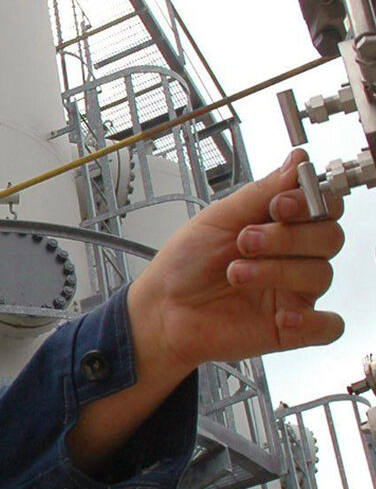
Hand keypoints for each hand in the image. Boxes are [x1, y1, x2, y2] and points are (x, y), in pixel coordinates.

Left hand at [127, 149, 344, 387]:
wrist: (160, 309)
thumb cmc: (184, 264)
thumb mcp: (217, 218)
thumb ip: (261, 191)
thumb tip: (298, 159)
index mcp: (280, 226)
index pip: (323, 207)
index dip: (311, 202)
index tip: (279, 205)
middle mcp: (293, 257)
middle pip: (329, 238)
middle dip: (288, 237)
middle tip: (245, 241)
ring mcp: (293, 292)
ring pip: (321, 275)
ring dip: (277, 271)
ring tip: (234, 273)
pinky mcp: (290, 328)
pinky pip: (328, 326)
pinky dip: (312, 321)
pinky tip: (280, 316)